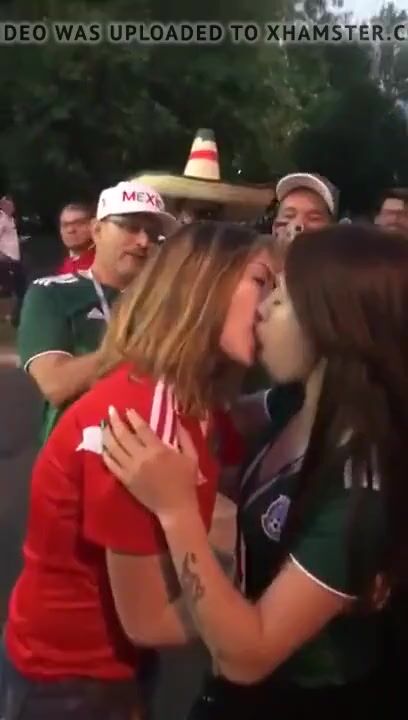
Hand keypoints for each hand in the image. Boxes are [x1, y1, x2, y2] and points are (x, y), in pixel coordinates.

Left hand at [102, 406, 199, 520]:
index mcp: (158, 450)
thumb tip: (177, 420)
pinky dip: (105, 454)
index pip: (141, 428)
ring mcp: (131, 470)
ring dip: (107, 434)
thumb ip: (185, 437)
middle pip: (123, 435)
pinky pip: (111, 464)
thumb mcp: (192, 457)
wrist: (176, 508)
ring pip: (113, 448)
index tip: (128, 409)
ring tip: (104, 425)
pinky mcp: (125, 480)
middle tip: (110, 410)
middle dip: (115, 421)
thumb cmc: (186, 481)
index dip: (133, 417)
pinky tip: (103, 446)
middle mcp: (141, 458)